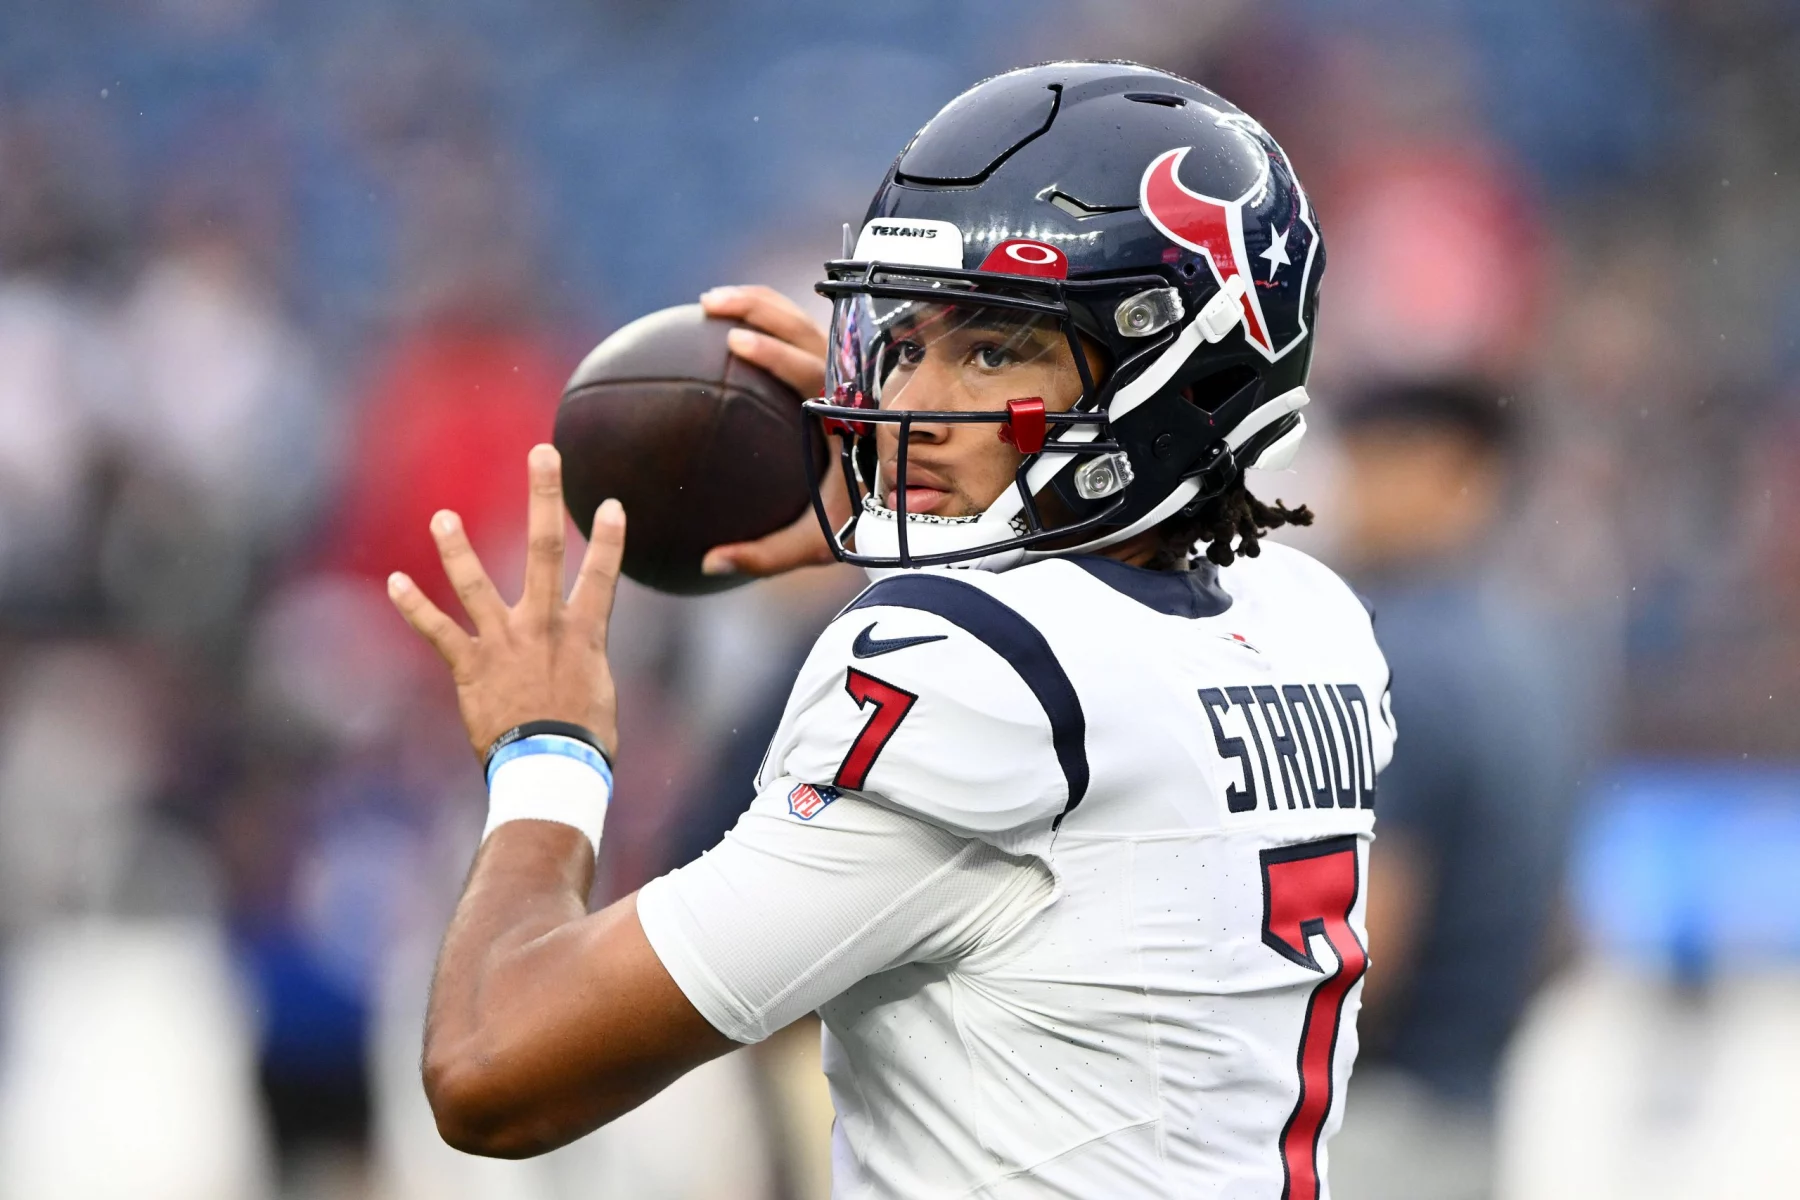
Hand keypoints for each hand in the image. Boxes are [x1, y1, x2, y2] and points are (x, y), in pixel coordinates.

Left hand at [389, 444, 623, 760]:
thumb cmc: (583, 740)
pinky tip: (394, 583)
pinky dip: (414, 607)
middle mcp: (543, 625)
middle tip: (541, 453)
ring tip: (442, 518)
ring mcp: (503, 642)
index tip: (608, 503)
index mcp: (583, 632)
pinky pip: (437, 632)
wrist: (551, 768)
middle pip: (545, 550)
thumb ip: (584, 662)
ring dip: (457, 549)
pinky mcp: (470, 667)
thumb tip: (578, 657)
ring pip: (476, 585)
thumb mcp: (598, 692)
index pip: (602, 574)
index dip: (607, 537)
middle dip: (543, 496)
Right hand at [697, 284, 852, 577]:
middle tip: (709, 304)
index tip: (735, 341)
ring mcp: (848, 373)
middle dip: (756, 308)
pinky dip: (770, 324)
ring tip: (710, 304)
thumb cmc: (864, 523)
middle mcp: (851, 386)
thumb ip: (766, 555)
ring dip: (758, 306)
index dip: (773, 353)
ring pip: (803, 322)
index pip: (809, 372)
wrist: (913, 507)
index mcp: (848, 417)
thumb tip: (708, 563)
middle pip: (803, 328)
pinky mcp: (842, 373)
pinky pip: (804, 338)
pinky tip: (732, 327)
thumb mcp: (818, 543)